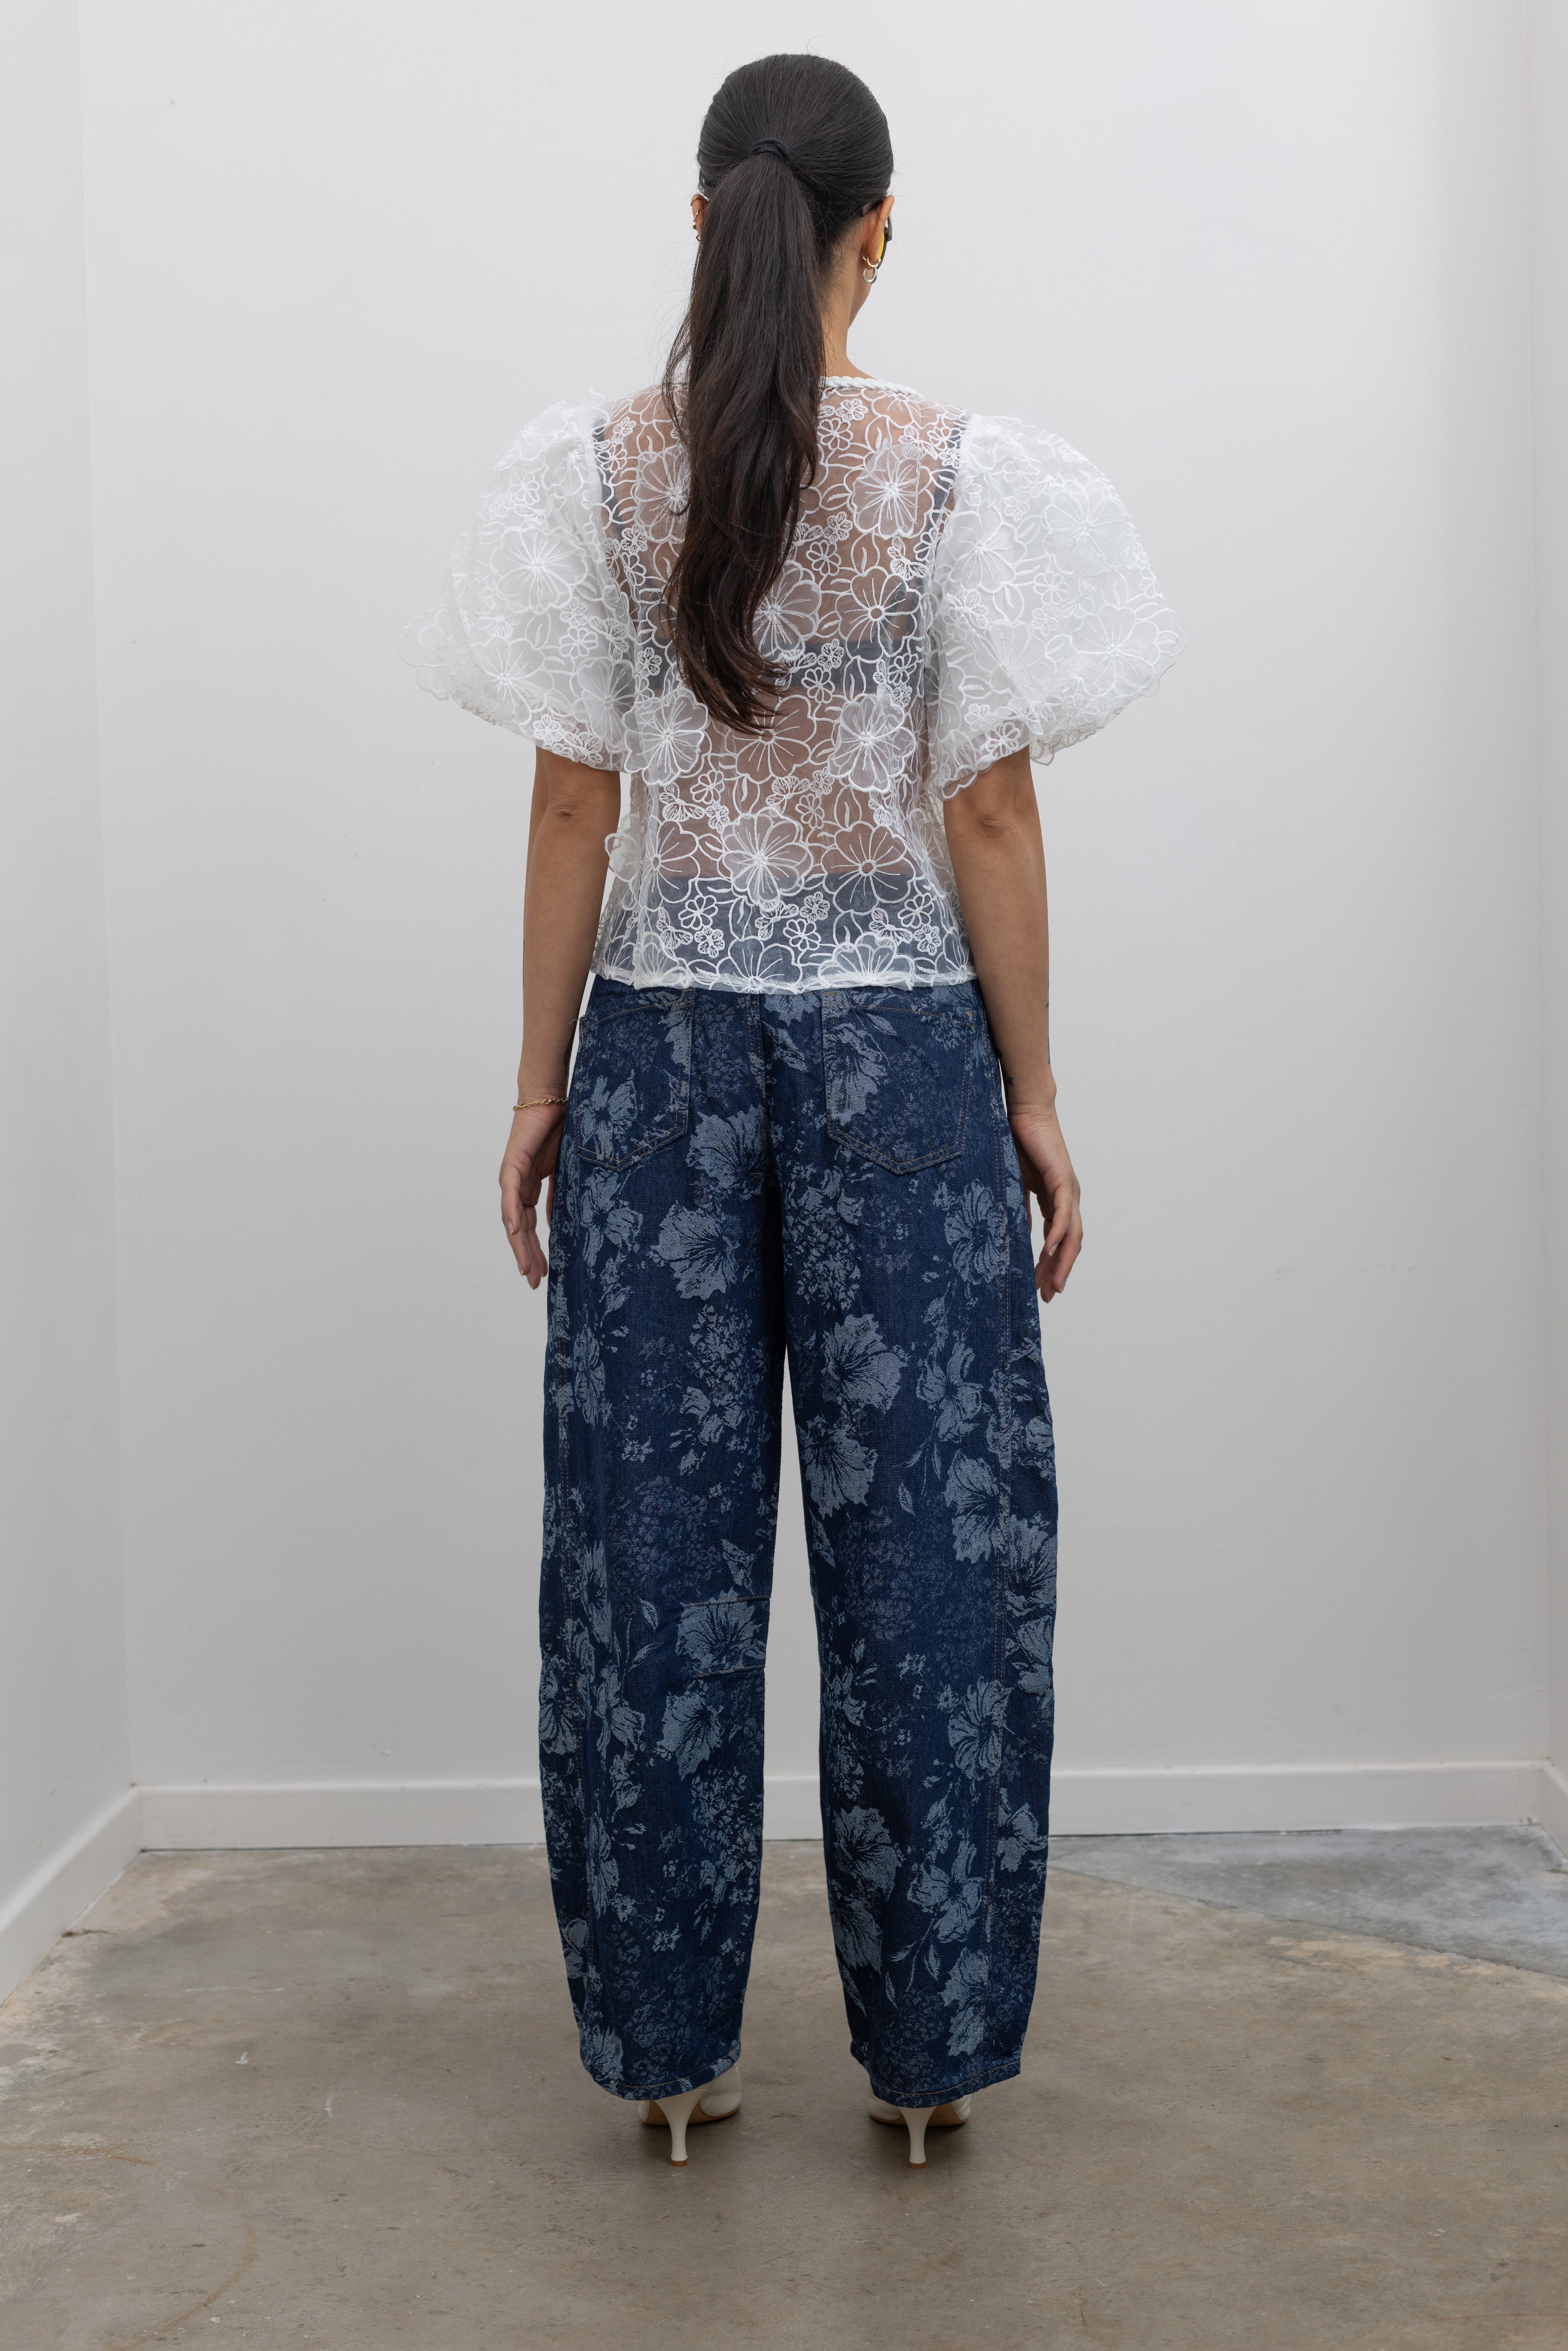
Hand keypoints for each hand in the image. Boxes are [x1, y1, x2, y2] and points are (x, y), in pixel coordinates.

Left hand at [500, 1102, 565, 1286]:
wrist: (550, 1097)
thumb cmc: (559, 1128)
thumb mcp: (564, 1170)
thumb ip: (558, 1197)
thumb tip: (556, 1226)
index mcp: (528, 1189)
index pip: (530, 1227)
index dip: (535, 1251)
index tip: (542, 1274)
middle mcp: (517, 1186)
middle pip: (520, 1229)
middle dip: (527, 1256)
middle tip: (533, 1282)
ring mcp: (512, 1176)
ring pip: (513, 1218)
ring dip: (519, 1244)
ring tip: (527, 1268)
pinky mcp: (513, 1163)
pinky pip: (511, 1194)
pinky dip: (513, 1213)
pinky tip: (516, 1232)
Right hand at [1008, 1101, 1082, 1301]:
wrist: (1026, 1111)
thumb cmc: (1019, 1142)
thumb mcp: (1016, 1184)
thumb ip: (1020, 1209)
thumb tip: (1018, 1235)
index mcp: (1057, 1199)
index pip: (1060, 1239)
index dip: (1052, 1264)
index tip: (1042, 1287)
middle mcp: (1068, 1197)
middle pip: (1071, 1243)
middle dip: (1060, 1271)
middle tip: (1048, 1296)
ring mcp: (1068, 1189)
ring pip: (1071, 1234)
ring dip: (1062, 1261)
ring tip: (1052, 1284)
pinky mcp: (1062, 1179)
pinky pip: (1063, 1214)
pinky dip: (1058, 1234)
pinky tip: (1050, 1251)